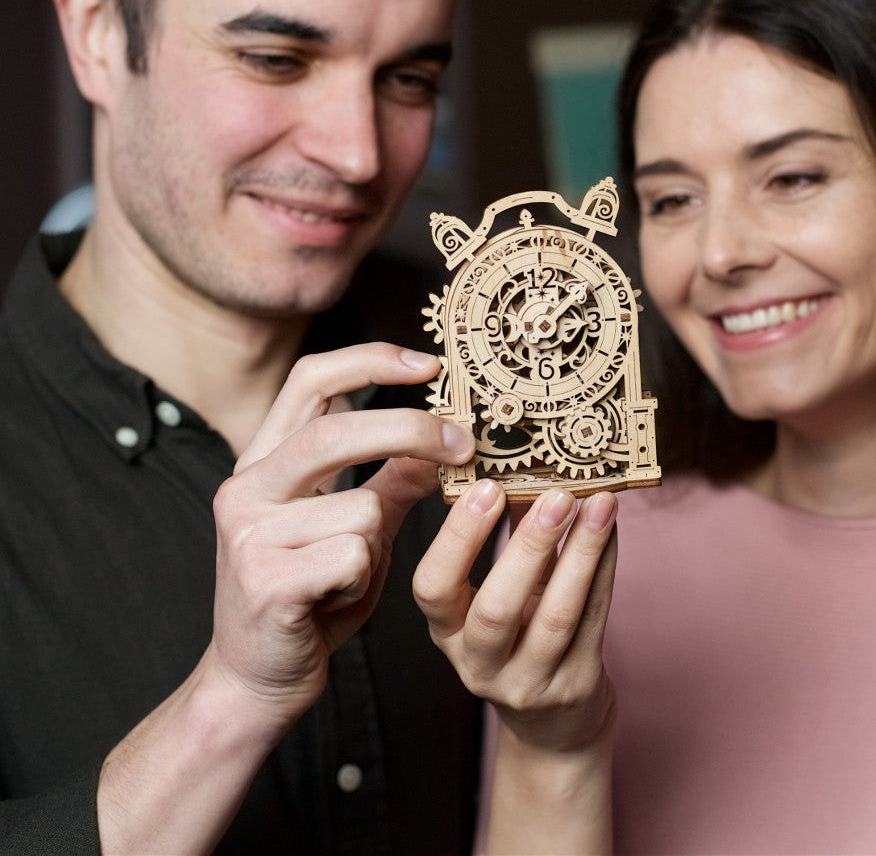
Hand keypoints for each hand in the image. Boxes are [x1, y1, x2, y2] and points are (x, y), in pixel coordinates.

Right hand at [207, 343, 474, 722]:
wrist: (257, 680)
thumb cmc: (311, 597)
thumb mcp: (358, 529)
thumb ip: (390, 482)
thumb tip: (441, 440)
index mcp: (265, 461)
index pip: (310, 380)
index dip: (370, 360)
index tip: (428, 364)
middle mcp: (246, 487)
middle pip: (335, 432)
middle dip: (411, 432)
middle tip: (464, 444)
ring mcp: (250, 533)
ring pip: (360, 508)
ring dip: (376, 544)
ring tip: (345, 574)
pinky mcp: (264, 579)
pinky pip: (352, 556)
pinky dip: (361, 579)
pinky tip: (332, 598)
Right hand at [413, 480, 617, 752]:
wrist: (553, 725)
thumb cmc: (518, 638)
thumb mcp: (493, 596)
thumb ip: (501, 538)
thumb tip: (516, 462)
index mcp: (448, 632)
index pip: (434, 589)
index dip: (457, 538)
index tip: (486, 487)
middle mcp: (479, 663)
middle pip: (497, 608)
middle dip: (528, 546)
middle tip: (556, 494)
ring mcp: (530, 681)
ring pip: (556, 615)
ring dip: (580, 552)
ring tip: (598, 503)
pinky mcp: (577, 684)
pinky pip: (595, 619)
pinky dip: (605, 566)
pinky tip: (610, 529)